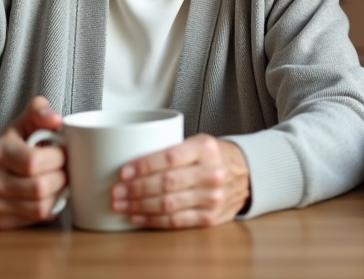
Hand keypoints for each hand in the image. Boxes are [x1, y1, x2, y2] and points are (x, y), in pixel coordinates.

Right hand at [0, 96, 66, 229]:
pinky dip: (50, 206)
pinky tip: (49, 194)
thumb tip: (57, 119)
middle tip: (64, 168)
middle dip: (61, 176)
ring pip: (41, 208)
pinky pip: (37, 219)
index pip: (35, 162)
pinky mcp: (0, 223)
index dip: (57, 157)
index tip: (62, 152)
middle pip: (40, 187)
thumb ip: (39, 112)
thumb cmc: (3, 147)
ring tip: (58, 180)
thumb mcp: (18, 124)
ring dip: (58, 194)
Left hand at [111, 134, 249, 228]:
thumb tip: (131, 161)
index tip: (123, 172)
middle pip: (166, 183)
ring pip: (168, 204)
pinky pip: (175, 221)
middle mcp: (212, 172)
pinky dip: (152, 220)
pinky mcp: (210, 217)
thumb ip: (173, 149)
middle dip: (136, 189)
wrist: (247, 174)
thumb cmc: (214, 157)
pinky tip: (137, 216)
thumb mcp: (199, 143)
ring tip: (121, 205)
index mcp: (206, 148)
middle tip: (116, 191)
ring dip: (139, 206)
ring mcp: (212, 197)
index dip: (144, 166)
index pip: (170, 157)